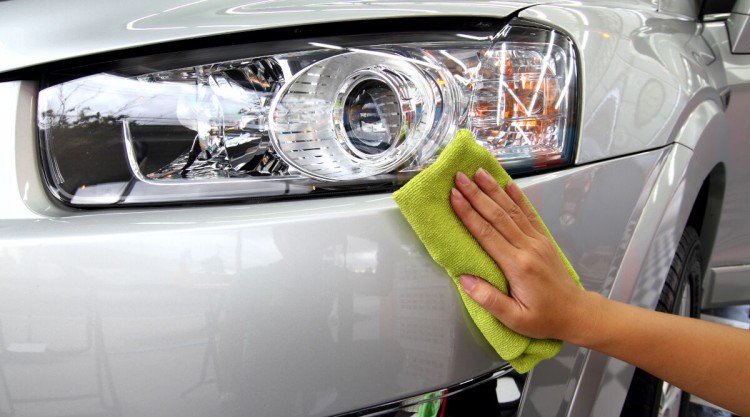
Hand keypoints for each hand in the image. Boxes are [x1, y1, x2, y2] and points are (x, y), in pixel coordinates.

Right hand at [450, 168, 592, 340]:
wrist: (576, 313)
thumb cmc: (544, 319)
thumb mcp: (514, 319)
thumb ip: (488, 299)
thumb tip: (464, 279)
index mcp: (517, 266)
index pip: (487, 233)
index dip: (468, 213)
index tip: (454, 196)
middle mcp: (528, 248)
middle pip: (498, 215)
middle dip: (476, 194)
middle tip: (460, 177)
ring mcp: (538, 241)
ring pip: (512, 210)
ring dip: (494, 190)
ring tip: (479, 173)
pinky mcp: (544, 240)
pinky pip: (529, 214)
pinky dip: (518, 197)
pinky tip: (508, 184)